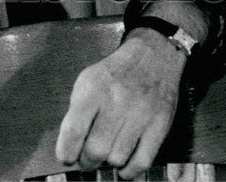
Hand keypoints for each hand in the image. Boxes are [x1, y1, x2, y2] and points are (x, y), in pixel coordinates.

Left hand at [56, 31, 185, 178]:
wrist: (153, 55)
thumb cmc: (117, 72)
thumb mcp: (88, 81)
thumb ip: (76, 113)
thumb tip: (69, 148)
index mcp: (94, 88)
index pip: (73, 131)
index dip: (67, 152)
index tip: (67, 157)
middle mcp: (118, 100)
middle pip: (95, 150)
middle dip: (87, 161)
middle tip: (88, 157)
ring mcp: (141, 113)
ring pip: (117, 159)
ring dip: (109, 162)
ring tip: (108, 152)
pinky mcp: (159, 124)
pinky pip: (142, 162)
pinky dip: (130, 170)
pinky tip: (124, 163)